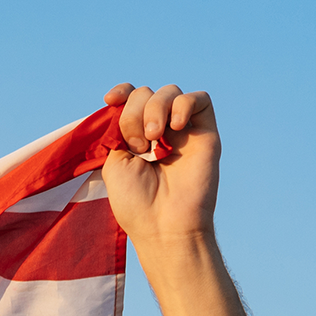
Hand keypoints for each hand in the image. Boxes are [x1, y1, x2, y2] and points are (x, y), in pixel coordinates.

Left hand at [101, 83, 220, 247]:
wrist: (165, 224)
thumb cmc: (136, 202)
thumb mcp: (114, 164)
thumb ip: (116, 132)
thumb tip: (119, 105)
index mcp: (134, 138)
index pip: (130, 100)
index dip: (122, 93)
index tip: (111, 99)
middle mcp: (158, 131)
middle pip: (146, 94)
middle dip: (134, 113)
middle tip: (136, 146)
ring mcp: (182, 130)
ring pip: (170, 92)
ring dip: (155, 110)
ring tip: (152, 141)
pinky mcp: (204, 132)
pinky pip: (199, 98)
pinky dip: (184, 105)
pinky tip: (175, 127)